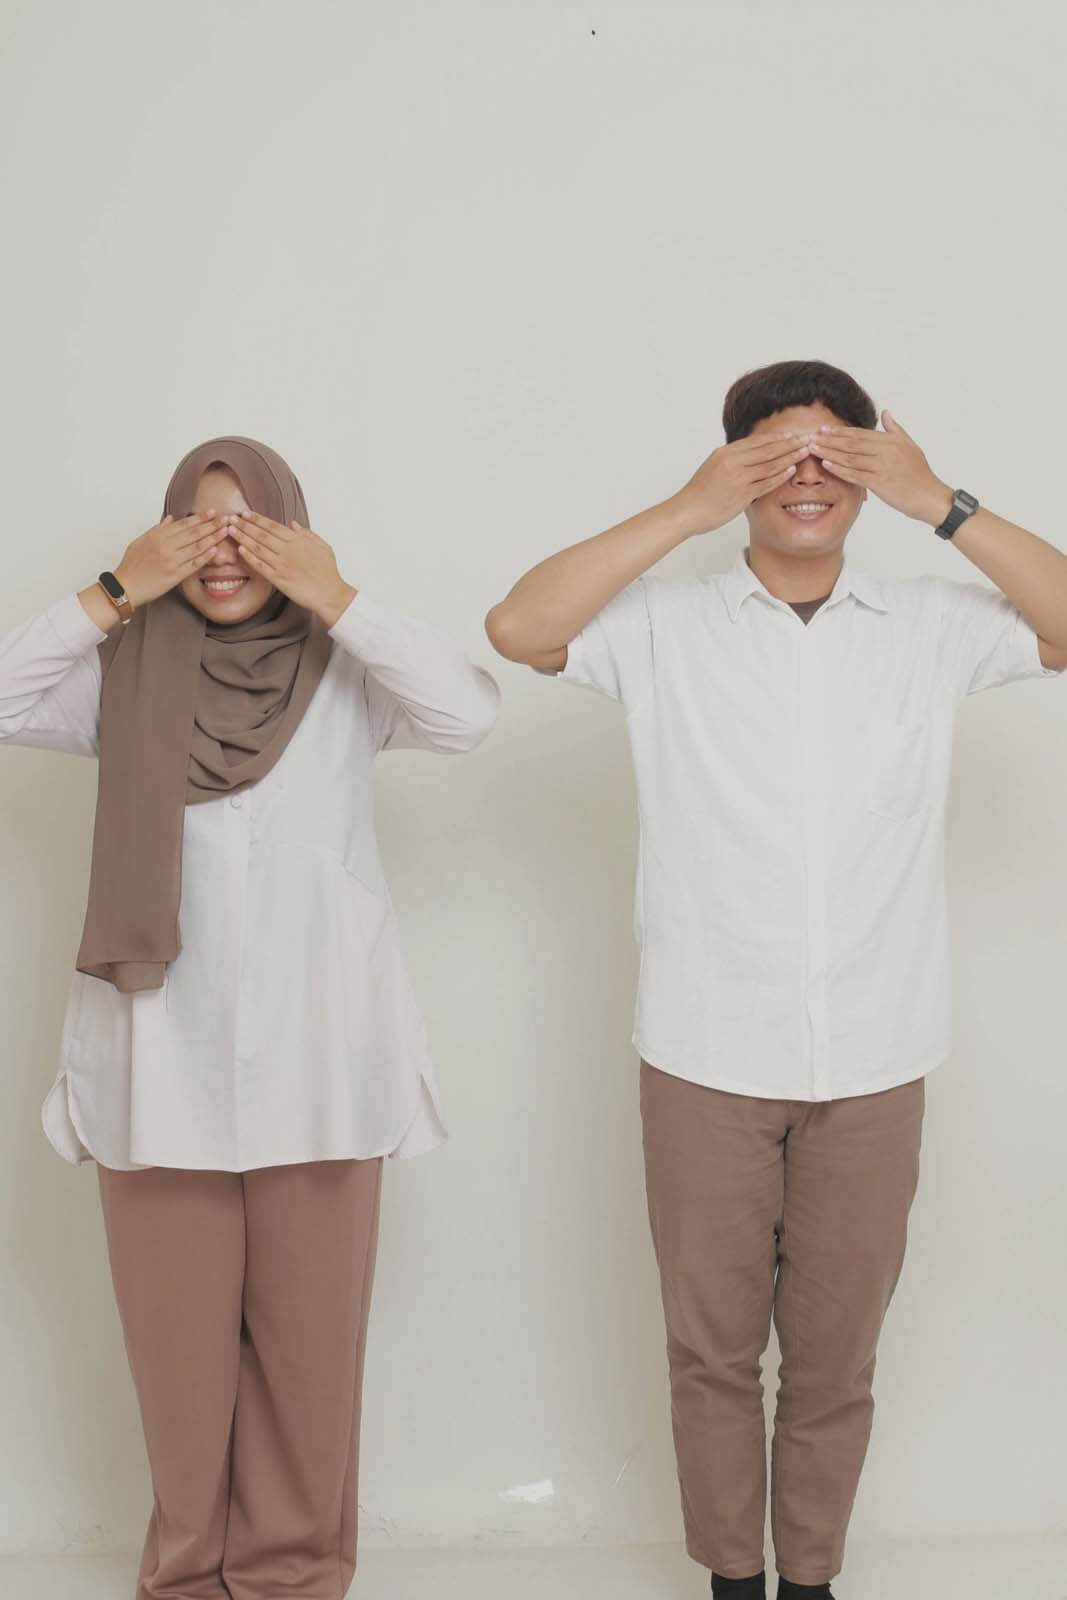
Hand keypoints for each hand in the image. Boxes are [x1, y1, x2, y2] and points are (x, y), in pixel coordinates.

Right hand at [114, 512, 226, 606]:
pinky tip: (216, 550)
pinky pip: (194, 564)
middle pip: (194, 533)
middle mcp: (166, 546)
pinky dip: (206, 556)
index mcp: (158, 536)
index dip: (200, 517)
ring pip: (197, 546)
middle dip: (211, 524)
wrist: (125, 586)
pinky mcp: (175, 575)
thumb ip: (157, 529)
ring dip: (213, 538)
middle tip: (226, 518)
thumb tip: (171, 518)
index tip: (212, 512)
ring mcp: (172, 560)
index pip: (184, 524)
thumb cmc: (131, 565)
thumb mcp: (141, 541)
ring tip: (226, 531)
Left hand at [231, 512, 356, 624]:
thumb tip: (293, 524)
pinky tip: (240, 550)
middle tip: (231, 518)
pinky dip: (249, 557)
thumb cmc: (328, 572)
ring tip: (231, 530)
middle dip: (245, 525)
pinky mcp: (279, 579)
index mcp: (298, 541)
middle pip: (261, 535)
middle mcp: (288, 551)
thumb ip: (307, 534)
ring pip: (258, 548)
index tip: (246, 513)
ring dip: (242, 538)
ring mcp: (282, 565)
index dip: (258, 519)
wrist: (330, 594)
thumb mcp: (323, 547)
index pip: (273, 526)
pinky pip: (260, 566)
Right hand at [672, 432, 816, 535]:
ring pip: (769, 464)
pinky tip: (791, 470)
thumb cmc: (699, 493)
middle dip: (789, 443)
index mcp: (725, 453)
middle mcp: (732, 461)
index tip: (792, 434)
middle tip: (807, 438)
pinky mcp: (741, 494)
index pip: (756, 441)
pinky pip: (765, 483)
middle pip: (767, 449)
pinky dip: (780, 475)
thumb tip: (748, 456)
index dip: (777, 437)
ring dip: (790, 456)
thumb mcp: (713, 468)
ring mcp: (737, 478)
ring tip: (806, 451)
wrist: (686, 511)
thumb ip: (732, 461)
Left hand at [790, 410, 953, 524]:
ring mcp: (883, 466)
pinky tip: (826, 464)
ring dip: (829, 452)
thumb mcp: (910, 446)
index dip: (840, 431)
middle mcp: (886, 450)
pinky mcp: (880, 483)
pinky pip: (855, 474)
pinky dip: (839, 469)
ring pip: (850, 457)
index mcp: (891, 440)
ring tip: (812, 449)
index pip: (860, 433)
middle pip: (852, 443)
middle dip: (829, 439)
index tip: (823, 429)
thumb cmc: (919, 473)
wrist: (930, 497)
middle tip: (810, 436)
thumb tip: (886, 412)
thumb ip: (895, 429)